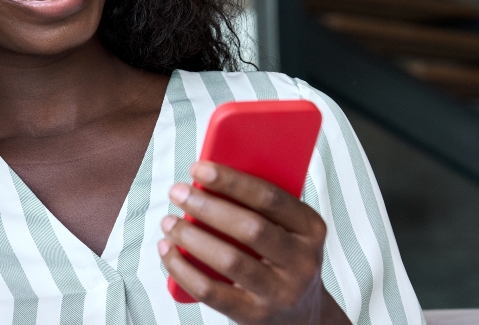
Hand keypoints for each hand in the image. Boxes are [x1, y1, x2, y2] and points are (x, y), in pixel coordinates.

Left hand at [158, 162, 349, 324]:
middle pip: (249, 227)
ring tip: (169, 222)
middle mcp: (301, 261)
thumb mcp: (288, 230)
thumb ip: (260, 207)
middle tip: (177, 191)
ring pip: (229, 260)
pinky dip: (183, 269)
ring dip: (191, 237)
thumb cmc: (283, 258)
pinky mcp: (254, 315)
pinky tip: (168, 251)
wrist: (303, 315)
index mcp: (310, 229)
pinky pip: (211, 291)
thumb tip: (207, 180)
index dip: (231, 180)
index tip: (198, 168)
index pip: (270, 197)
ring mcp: (279, 292)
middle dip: (207, 206)